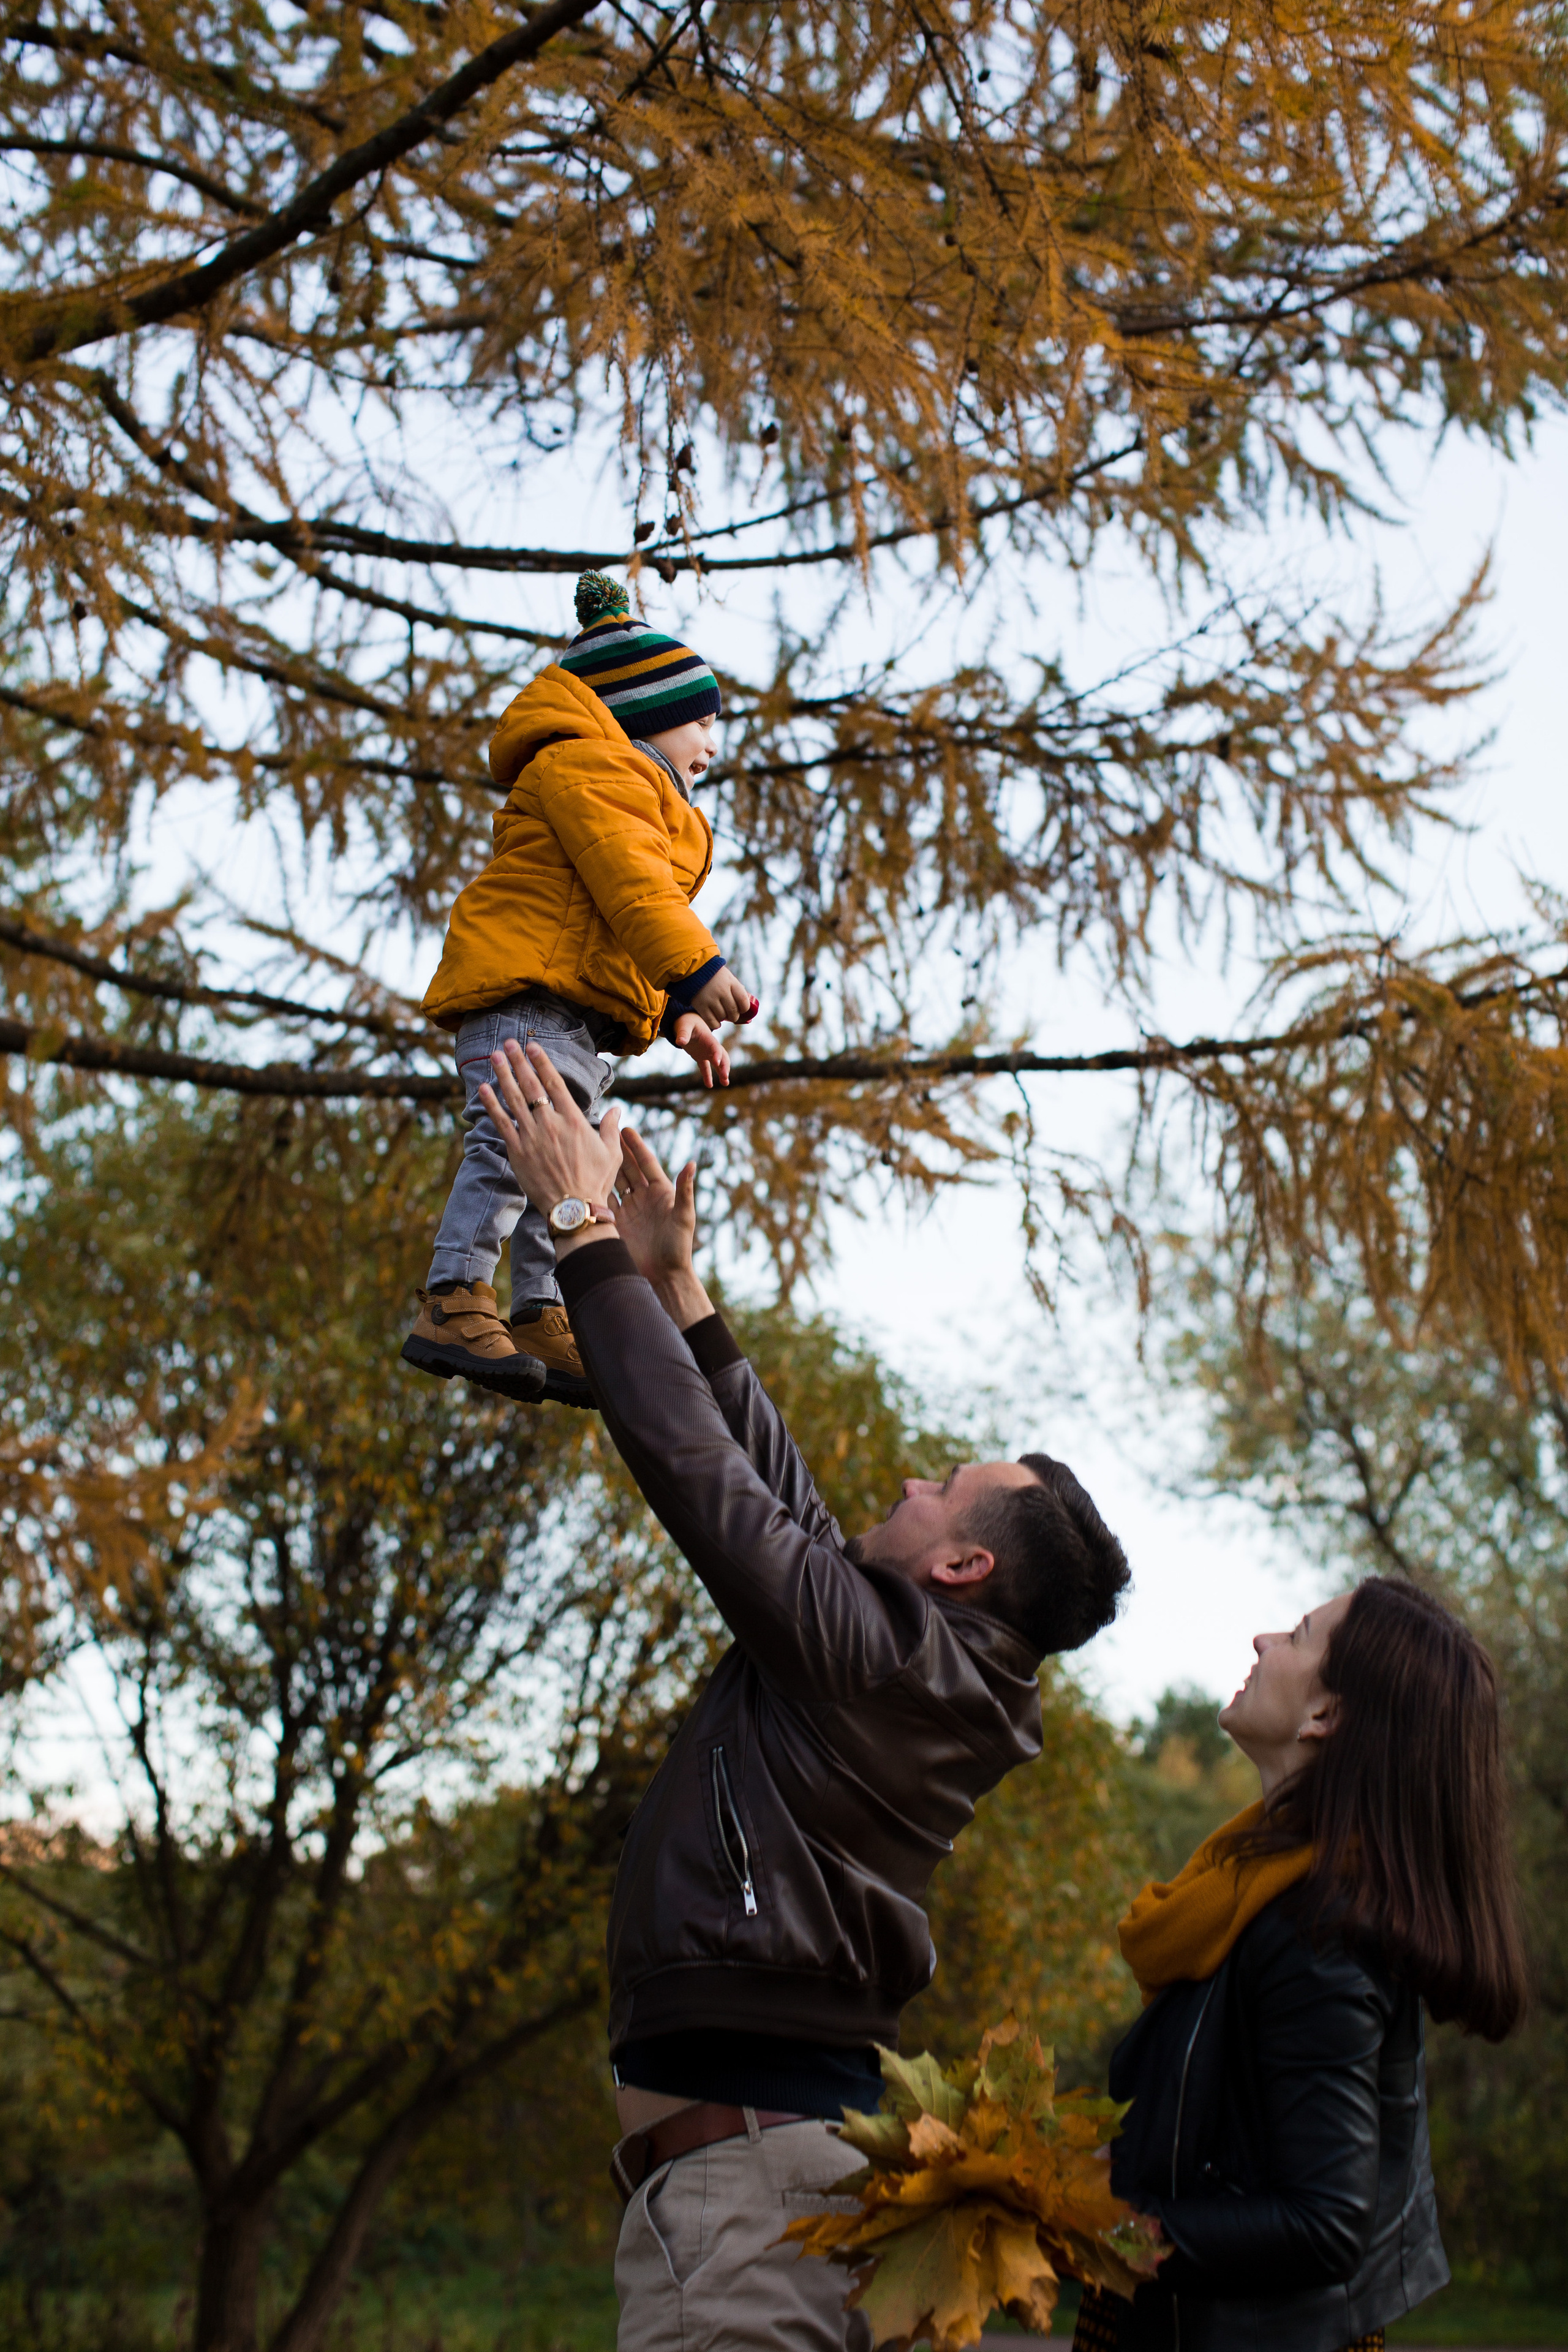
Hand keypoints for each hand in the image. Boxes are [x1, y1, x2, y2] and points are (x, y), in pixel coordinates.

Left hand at [476, 1039, 622, 1251]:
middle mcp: (550, 1124)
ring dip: (503, 1075)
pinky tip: (483, 1089)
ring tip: (495, 1056)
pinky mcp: (517, 1152)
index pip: (554, 1083)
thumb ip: (610, 1128)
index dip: (542, 1062)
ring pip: (514, 1099)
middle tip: (508, 1043)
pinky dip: (491, 1105)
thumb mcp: (611, 1153)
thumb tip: (616, 1110)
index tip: (533, 1046)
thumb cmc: (595, 1183)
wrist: (574, 1209)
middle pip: (531, 1086)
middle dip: (519, 1062)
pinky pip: (501, 1123)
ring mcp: (531, 1137)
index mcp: (573, 1120)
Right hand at [612, 1127, 712, 1328]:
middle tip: (604, 1131)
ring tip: (592, 1148)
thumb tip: (692, 1164)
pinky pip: (604, 1202)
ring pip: (614, 1182)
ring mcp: (629, 1210)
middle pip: (628, 1169)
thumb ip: (685, 1190)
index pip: (646, 1163)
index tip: (626, 1129)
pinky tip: (585, 1176)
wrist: (663, 1275)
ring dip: (605, 1166)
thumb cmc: (678, 1246)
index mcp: (661, 1192)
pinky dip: (596, 1189)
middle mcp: (644, 1198)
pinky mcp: (616, 1223)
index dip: (636, 1146)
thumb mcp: (683, 1216)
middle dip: (618, 1150)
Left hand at [670, 1010, 730, 1087]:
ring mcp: (706, 1052)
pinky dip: (707, 1076)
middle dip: (724, 1067)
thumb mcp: (684, 1026)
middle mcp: (710, 1046)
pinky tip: (709, 1086)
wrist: (686, 1021)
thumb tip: (680, 1042)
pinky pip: (705, 1068)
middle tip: (725, 1077)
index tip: (716, 1063)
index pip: (715, 1048)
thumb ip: (683, 1034)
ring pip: (717, 1064)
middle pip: (722, 1057)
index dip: (717, 1055)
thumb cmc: (686, 1022)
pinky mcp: (700, 1056)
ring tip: (725, 1084)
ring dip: (721, 1073)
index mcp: (708, 1038)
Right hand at [688, 968, 753, 1027]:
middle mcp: (721, 991)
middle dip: (734, 1016)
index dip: (745, 1008)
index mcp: (730, 982)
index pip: (743, 1000)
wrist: (693, 970)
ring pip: (722, 1017)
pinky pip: (712, 1021)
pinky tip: (716, 1022)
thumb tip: (745, 1007)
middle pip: (733, 1011)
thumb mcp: (728, 977)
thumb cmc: (714, 976)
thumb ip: (736, 989)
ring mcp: (710, 999)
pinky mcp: (700, 1005)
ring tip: (721, 1013)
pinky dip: (716, 1024)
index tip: (742, 1009)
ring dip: (723, 1018)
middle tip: (731, 1015)